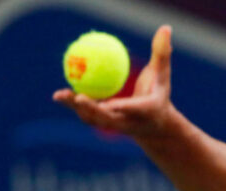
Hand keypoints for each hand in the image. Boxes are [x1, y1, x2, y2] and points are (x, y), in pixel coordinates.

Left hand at [53, 25, 173, 135]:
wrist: (153, 126)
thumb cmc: (158, 94)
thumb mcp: (162, 74)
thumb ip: (162, 53)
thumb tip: (165, 28)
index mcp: (147, 111)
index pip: (135, 109)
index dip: (122, 107)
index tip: (109, 104)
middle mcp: (129, 122)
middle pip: (109, 118)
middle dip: (93, 110)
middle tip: (79, 97)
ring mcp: (114, 126)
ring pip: (93, 118)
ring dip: (76, 108)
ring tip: (60, 95)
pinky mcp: (103, 125)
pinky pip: (87, 114)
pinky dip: (74, 105)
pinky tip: (61, 95)